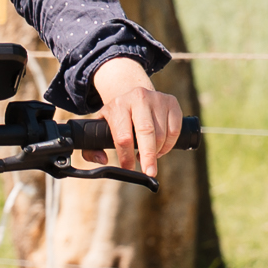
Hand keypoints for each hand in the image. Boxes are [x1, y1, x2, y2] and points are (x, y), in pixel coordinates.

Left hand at [90, 55, 184, 175]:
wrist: (133, 94)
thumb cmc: (117, 117)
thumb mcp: (100, 127)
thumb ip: (92, 148)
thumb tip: (102, 160)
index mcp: (118, 105)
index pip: (123, 136)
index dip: (126, 156)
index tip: (128, 169)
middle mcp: (139, 98)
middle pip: (146, 132)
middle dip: (148, 156)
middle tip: (149, 173)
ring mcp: (157, 99)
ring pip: (162, 134)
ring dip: (157, 152)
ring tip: (149, 157)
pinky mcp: (172, 103)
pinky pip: (175, 130)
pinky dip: (169, 144)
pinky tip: (159, 148)